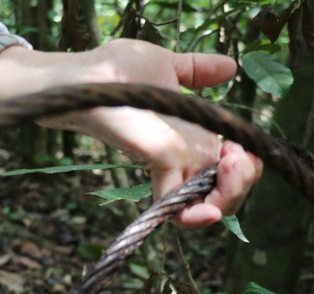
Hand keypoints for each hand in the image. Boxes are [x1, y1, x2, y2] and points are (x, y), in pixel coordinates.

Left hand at [0, 39, 262, 228]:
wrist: (69, 74)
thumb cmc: (109, 70)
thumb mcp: (162, 64)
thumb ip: (195, 70)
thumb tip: (231, 67)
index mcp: (186, 140)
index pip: (225, 174)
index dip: (244, 171)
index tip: (243, 151)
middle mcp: (175, 159)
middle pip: (221, 197)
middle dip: (241, 186)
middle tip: (239, 162)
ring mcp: (160, 161)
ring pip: (202, 206)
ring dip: (225, 198)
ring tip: (229, 171)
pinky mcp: (145, 153)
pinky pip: (175, 192)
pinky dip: (191, 207)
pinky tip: (204, 206)